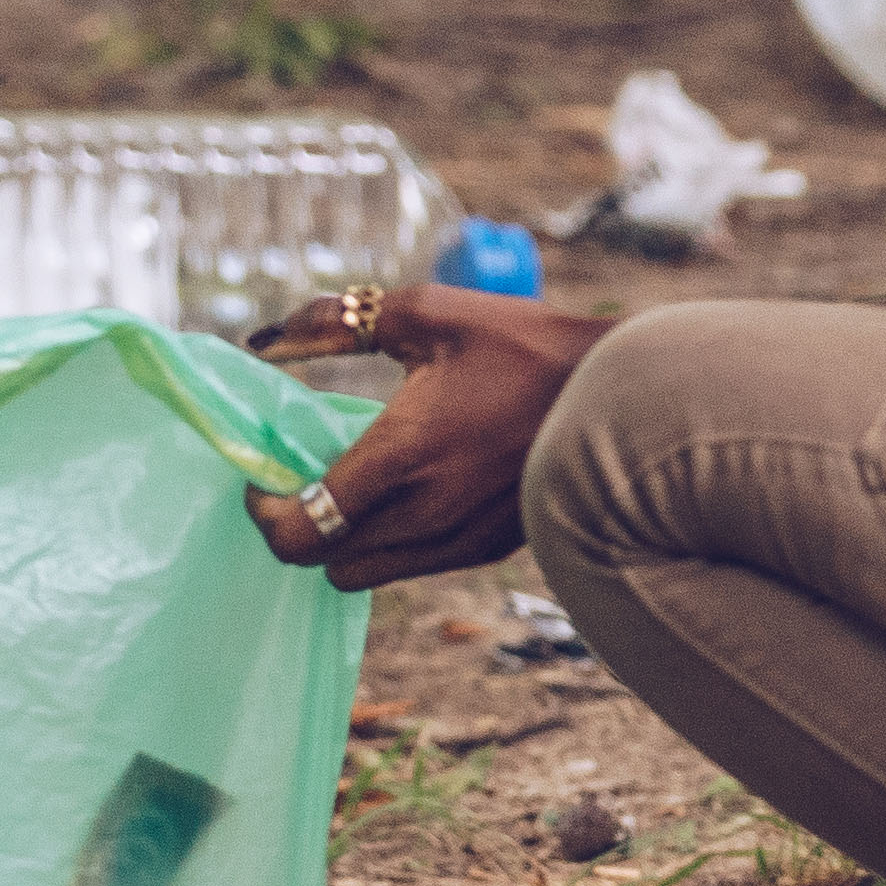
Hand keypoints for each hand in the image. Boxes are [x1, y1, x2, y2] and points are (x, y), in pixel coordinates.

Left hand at [241, 281, 624, 590]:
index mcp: (401, 457)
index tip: (263, 479)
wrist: (622, 393)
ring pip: (366, 573)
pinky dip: (392, 541)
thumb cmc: (524, 344)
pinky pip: (412, 564)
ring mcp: (458, 541)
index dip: (266, 514)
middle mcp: (423, 515)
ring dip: (345, 539)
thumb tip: (271, 333)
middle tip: (305, 477)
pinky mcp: (487, 550)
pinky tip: (409, 490)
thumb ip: (341, 320)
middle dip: (301, 525)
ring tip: (357, 484)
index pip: (301, 530)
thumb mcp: (430, 313)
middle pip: (323, 563)